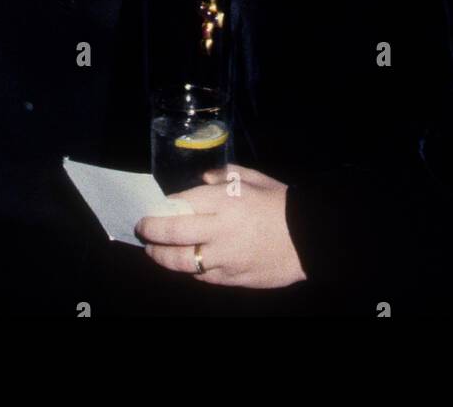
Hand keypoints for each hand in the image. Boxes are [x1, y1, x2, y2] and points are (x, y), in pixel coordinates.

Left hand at [135, 163, 307, 288]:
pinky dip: (191, 270)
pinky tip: (187, 263)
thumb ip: (225, 175)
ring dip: (163, 257)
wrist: (310, 237)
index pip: (180, 204)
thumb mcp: (254, 179)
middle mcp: (220, 230)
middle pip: (172, 235)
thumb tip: (202, 179)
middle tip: (142, 230)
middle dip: (151, 233)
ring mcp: (225, 258)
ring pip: (182, 262)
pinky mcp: (233, 278)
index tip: (153, 208)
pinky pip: (203, 276)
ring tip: (154, 252)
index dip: (162, 207)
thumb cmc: (281, 202)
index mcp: (224, 201)